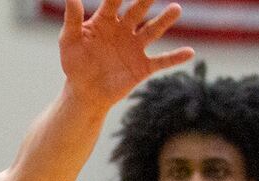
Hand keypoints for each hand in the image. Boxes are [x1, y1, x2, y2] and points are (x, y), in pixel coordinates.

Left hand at [59, 0, 194, 108]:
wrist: (84, 93)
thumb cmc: (75, 64)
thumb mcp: (69, 41)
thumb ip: (72, 19)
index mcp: (106, 21)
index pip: (114, 1)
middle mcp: (124, 30)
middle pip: (137, 11)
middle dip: (145, 0)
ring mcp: (135, 47)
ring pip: (153, 30)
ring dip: (164, 20)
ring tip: (176, 9)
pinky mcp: (143, 67)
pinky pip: (161, 61)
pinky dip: (175, 57)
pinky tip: (189, 52)